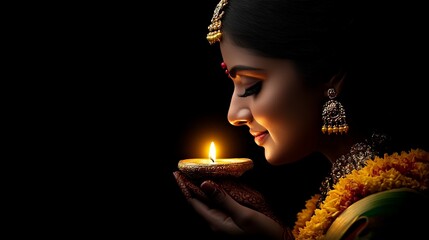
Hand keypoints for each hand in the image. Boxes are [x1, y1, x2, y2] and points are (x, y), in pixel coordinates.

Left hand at [173, 171, 291, 238]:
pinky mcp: (233, 220)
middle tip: (185, 172)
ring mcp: (225, 223)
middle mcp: (218, 223)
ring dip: (203, 189)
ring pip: (209, 202)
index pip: (195, 202)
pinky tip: (217, 186)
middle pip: (200, 202)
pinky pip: (220, 205)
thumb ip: (224, 200)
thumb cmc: (264, 234)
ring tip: (196, 175)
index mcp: (217, 223)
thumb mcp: (244, 216)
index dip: (185, 188)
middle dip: (192, 186)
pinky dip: (215, 193)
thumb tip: (205, 184)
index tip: (177, 175)